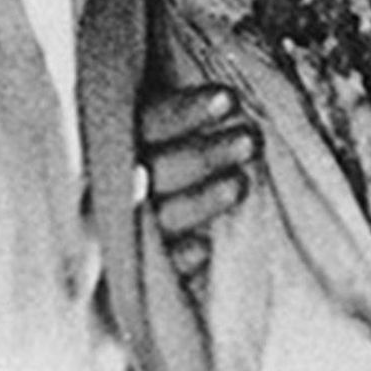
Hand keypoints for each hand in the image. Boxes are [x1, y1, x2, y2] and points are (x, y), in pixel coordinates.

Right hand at [139, 84, 260, 294]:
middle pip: (156, 169)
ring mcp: (129, 227)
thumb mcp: (172, 128)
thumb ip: (181, 119)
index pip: (149, 122)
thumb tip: (225, 101)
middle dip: (203, 156)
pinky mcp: (139, 271)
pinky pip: (157, 267)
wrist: (145, 242)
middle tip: (249, 141)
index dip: (186, 112)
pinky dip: (178, 258)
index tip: (229, 99)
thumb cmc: (181, 159)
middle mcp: (121, 183)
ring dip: (199, 201)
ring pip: (159, 216)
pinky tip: (202, 250)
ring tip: (240, 185)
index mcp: (121, 141)